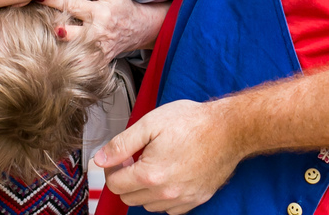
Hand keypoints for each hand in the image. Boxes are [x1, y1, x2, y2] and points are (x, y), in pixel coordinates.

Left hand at [42, 0, 167, 61]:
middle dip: (52, 29)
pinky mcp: (99, 61)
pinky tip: (56, 61)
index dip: (52, 0)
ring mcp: (98, 49)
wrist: (140, 29)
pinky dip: (70, 65)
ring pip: (73, 53)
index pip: (70, 5)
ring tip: (41, 44)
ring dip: (57, 48)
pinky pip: (82, 66)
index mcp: (98, 12)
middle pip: (68, 33)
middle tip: (37, 23)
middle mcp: (97, 32)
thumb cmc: (122, 7)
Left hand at [95, 99, 243, 213]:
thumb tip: (100, 158)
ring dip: (144, 188)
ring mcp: (182, 200)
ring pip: (148, 204)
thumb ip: (121, 143)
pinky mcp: (196, 200)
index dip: (113, 167)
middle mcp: (165, 193)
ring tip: (154, 163)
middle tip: (136, 157)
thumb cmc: (192, 122)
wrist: (228, 129)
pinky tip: (169, 175)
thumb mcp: (150, 123)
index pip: (115, 184)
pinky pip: (169, 208)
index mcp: (150, 174)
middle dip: (126, 178)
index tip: (121, 156)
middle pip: (128, 197)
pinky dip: (163, 196)